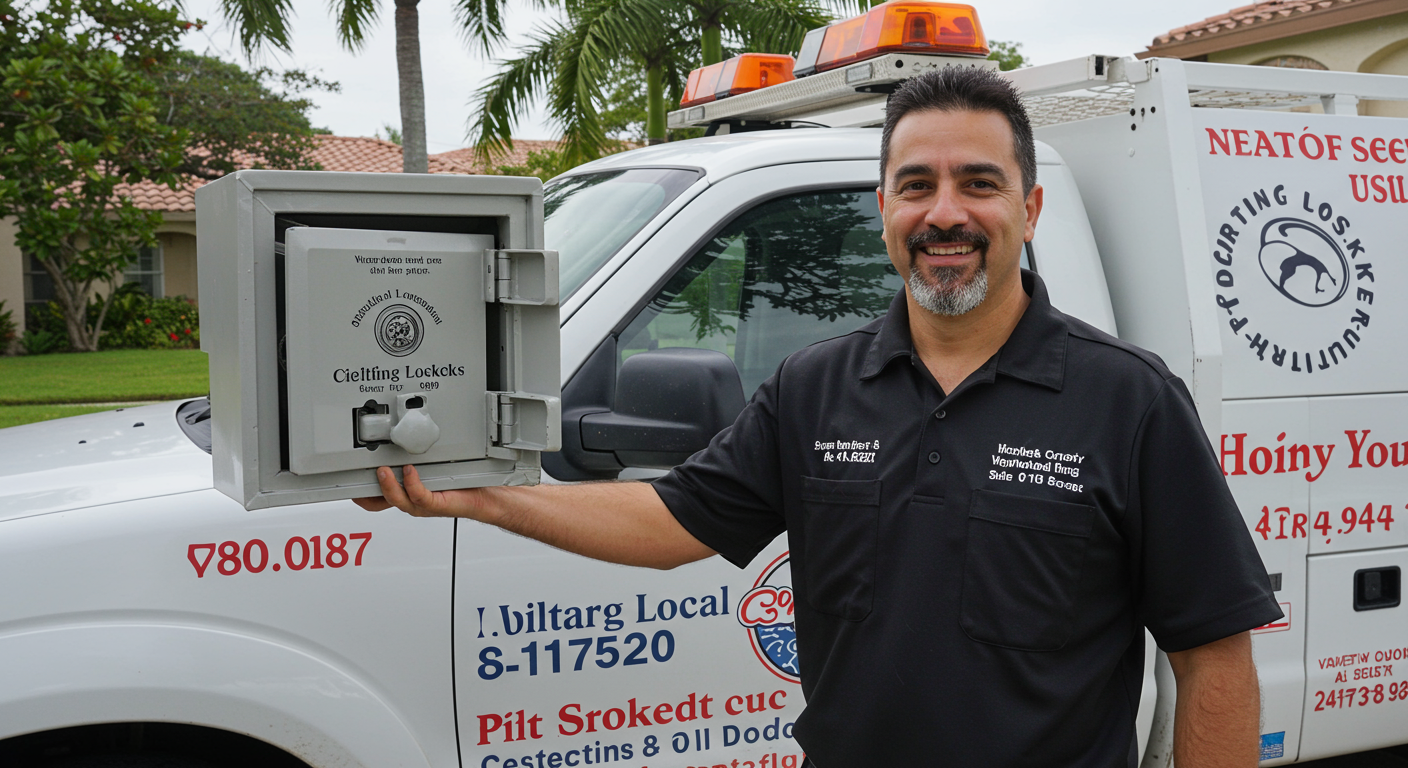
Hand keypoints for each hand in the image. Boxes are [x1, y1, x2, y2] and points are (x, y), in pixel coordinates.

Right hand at [352, 465, 488, 518]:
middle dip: (365, 491)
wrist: (486, 497)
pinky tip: (410, 471)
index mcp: (407, 493)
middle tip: (358, 474)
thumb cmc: (463, 483)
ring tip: (383, 470)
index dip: (359, 491)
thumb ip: (416, 456)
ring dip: (387, 485)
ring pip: (396, 500)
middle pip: (379, 502)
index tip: (347, 477)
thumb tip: (402, 436)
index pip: (376, 497)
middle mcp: (412, 500)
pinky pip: (419, 496)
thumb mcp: (433, 466)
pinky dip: (412, 483)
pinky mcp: (437, 504)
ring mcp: (423, 504)